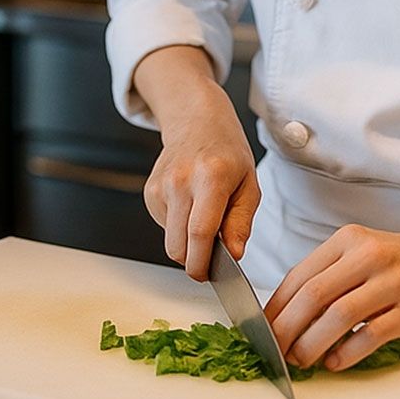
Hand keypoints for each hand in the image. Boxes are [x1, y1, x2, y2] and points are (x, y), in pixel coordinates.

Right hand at [143, 80, 260, 280]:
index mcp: (212, 177)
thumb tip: (234, 255)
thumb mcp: (250, 184)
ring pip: (170, 240)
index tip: (209, 276)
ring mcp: (161, 185)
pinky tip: (190, 207)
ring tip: (204, 219)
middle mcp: (182, 180)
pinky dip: (178, 228)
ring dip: (187, 244)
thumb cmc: (228, 153)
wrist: (198, 122)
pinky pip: (164, 227)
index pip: (200, 232)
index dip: (203, 263)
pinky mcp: (150, 191)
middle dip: (195, 261)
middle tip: (213, 258)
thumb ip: (241, 222)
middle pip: (178, 245)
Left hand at [264, 224, 399, 371]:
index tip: (263, 326)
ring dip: (312, 343)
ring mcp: (390, 283)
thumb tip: (286, 311)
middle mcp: (366, 256)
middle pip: (314, 295)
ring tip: (300, 359)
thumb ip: (326, 273)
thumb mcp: (357, 250)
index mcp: (347, 240)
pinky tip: (334, 361)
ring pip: (339, 316)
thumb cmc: (395, 258)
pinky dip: (346, 352)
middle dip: (287, 327)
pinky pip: (370, 335)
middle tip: (275, 348)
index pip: (300, 274)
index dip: (277, 304)